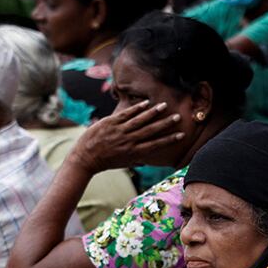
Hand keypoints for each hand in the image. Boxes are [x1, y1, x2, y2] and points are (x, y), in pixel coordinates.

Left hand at [66, 99, 185, 171]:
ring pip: (140, 120)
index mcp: (133, 152)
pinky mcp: (111, 122)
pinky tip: (146, 103)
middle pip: (151, 131)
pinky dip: (137, 108)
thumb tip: (148, 159)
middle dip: (166, 124)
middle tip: (178, 117)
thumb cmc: (105, 161)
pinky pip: (126, 114)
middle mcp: (129, 141)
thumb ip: (136, 159)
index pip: (156, 145)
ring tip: (164, 106)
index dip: (169, 139)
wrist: (85, 158)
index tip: (181, 135)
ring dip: (153, 112)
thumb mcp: (123, 163)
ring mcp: (120, 131)